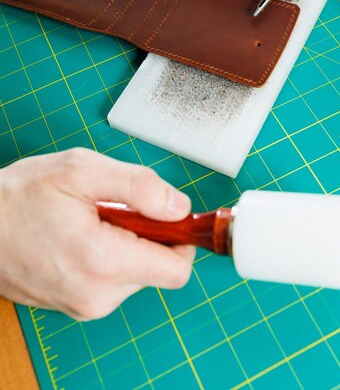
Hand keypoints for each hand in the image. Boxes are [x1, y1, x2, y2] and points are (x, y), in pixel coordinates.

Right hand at [0, 148, 193, 319]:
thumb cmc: (21, 196)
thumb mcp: (83, 171)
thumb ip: (140, 186)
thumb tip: (179, 207)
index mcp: (103, 261)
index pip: (177, 269)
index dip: (182, 239)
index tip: (170, 216)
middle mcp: (97, 294)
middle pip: (157, 268)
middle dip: (147, 234)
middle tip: (113, 209)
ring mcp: (84, 304)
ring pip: (136, 273)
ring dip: (126, 244)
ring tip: (90, 221)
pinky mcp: (75, 305)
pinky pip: (112, 281)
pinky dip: (108, 257)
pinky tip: (81, 236)